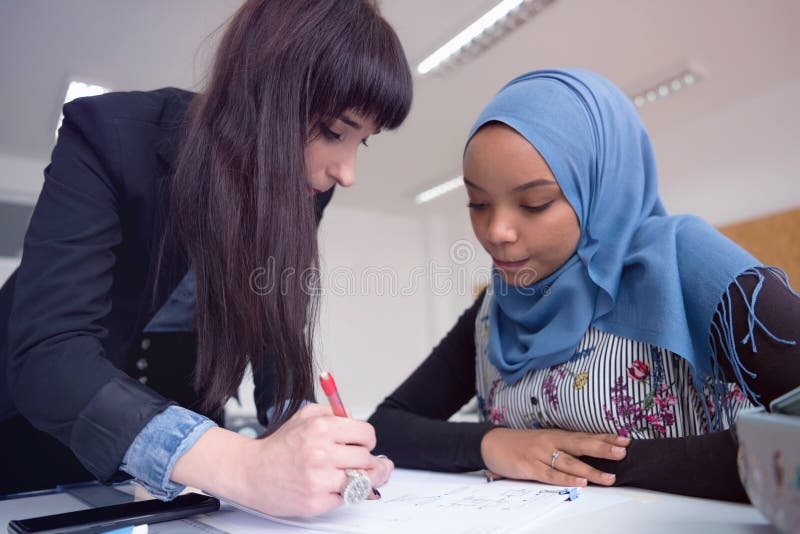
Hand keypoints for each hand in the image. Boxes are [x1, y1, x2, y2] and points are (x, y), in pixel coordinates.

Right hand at [171, 403, 392, 516]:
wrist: (251, 472)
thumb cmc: (279, 446)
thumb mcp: (305, 416)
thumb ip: (334, 412)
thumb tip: (355, 418)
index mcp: (321, 428)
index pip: (367, 434)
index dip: (366, 440)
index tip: (360, 444)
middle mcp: (321, 452)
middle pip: (367, 459)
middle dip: (363, 461)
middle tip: (351, 462)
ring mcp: (319, 479)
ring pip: (361, 480)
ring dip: (357, 479)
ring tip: (343, 474)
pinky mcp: (315, 502)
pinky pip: (345, 499)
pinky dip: (340, 494)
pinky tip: (327, 487)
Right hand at [480, 428, 628, 486]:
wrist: (492, 443)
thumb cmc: (521, 444)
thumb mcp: (545, 440)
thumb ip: (564, 446)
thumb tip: (591, 451)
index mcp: (556, 435)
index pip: (585, 436)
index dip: (605, 438)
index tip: (625, 441)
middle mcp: (551, 441)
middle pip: (581, 444)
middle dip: (603, 449)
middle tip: (622, 452)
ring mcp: (540, 454)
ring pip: (570, 462)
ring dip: (591, 470)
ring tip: (609, 477)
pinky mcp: (530, 466)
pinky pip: (551, 474)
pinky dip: (567, 478)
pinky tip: (580, 482)